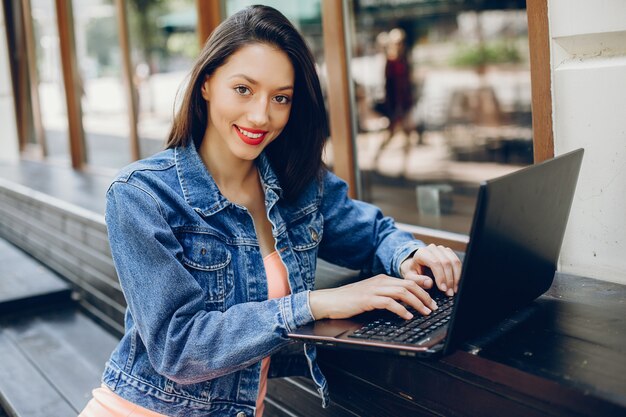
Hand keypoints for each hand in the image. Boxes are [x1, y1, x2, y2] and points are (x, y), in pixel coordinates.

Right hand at [309, 274, 438, 320]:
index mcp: (382, 279)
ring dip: (417, 303)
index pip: (408, 280)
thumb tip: (404, 303)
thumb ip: (386, 296)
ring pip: (402, 292)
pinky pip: (389, 303)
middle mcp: (380, 281)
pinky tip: (407, 317)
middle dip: (424, 296)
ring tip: (425, 312)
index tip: (433, 298)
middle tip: (433, 307)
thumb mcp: (371, 295)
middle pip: (409, 285)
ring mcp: (374, 289)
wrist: (330, 301)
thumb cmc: (350, 300)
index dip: (423, 288)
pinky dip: (401, 310)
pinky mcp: (368, 299)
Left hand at [400, 244, 461, 295]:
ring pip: (454, 262)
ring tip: (453, 290)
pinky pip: (458, 262)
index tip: (443, 289)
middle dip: (449, 280)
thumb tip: (429, 283)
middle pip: (446, 262)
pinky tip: (456, 284)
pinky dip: (459, 274)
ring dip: (456, 277)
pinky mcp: (449, 253)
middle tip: (449, 292)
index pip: (435, 263)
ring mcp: (442, 249)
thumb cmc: (413, 272)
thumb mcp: (410, 278)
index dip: (441, 276)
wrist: (416, 265)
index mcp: (422, 253)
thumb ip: (417, 280)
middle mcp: (432, 248)